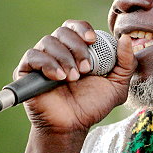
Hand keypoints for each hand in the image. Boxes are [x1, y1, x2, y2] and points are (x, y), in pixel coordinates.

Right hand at [15, 20, 136, 134]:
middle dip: (77, 47)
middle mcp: (58, 50)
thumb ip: (126, 62)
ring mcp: (42, 59)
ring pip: (48, 42)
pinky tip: (58, 78)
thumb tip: (126, 39)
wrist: (73, 125)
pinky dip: (47, 64)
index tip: (92, 40)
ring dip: (64, 58)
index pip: (76, 26)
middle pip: (63, 31)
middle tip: (86, 69)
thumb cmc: (93, 105)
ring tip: (73, 78)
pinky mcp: (26, 71)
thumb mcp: (117, 85)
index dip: (83, 29)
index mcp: (77, 49)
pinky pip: (32, 56)